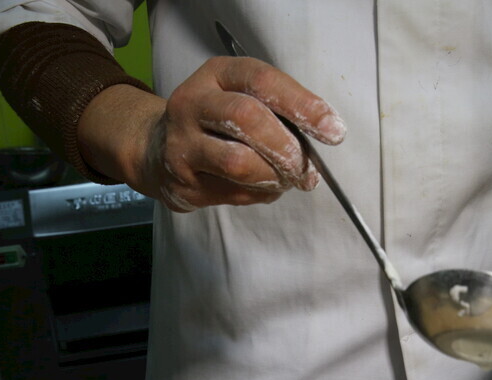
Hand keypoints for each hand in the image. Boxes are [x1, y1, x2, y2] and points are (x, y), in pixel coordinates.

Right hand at [77, 57, 345, 211]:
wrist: (157, 150)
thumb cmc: (217, 122)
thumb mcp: (242, 98)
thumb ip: (279, 113)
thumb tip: (321, 141)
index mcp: (217, 75)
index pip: (262, 81)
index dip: (302, 105)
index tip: (333, 131)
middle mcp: (193, 103)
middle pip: (246, 119)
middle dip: (286, 147)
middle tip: (306, 168)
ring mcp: (182, 143)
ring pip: (237, 162)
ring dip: (273, 176)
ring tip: (287, 180)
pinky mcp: (183, 181)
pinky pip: (232, 192)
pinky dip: (260, 193)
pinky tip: (264, 187)